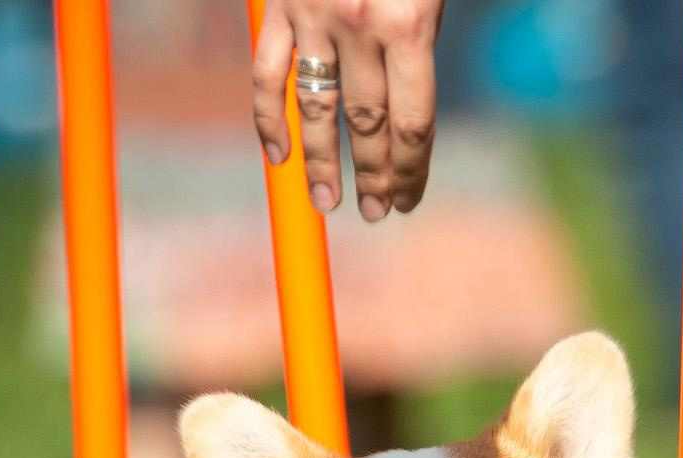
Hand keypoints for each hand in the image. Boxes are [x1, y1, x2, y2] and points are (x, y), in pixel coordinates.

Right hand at [251, 0, 445, 220]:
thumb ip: (414, 45)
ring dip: (320, 163)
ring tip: (325, 201)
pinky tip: (279, 155)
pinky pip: (268, 73)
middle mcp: (360, 26)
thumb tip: (403, 116)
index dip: (410, 172)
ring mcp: (314, 17)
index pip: (411, 123)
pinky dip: (268, 117)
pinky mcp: (279, 5)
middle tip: (375, 212)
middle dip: (372, 176)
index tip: (407, 201)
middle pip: (366, 123)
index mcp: (408, 26)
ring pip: (316, 108)